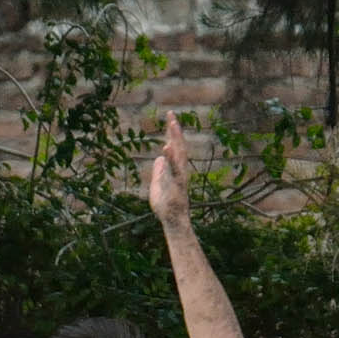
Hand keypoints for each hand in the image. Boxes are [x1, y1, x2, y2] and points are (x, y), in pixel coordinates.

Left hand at [147, 112, 191, 229]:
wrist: (173, 222)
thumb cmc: (165, 206)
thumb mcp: (158, 186)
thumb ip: (159, 172)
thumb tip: (159, 159)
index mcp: (176, 169)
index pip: (175, 147)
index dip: (172, 132)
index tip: (170, 116)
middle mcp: (180, 171)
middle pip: (179, 148)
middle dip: (175, 131)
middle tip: (171, 115)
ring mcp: (179, 180)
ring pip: (179, 158)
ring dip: (175, 142)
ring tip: (171, 126)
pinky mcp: (176, 189)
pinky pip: (172, 173)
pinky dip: (169, 162)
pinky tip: (164, 151)